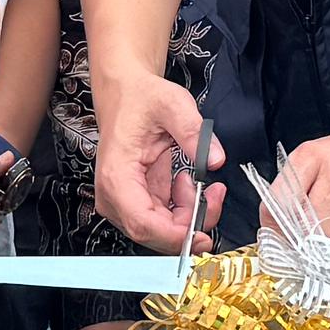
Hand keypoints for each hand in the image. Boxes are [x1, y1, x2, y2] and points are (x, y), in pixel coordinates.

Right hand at [90, 77, 221, 252]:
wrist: (126, 94)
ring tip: (200, 183)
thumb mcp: (172, 105)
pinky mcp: (136, 201)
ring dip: (189, 214)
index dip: (175, 236)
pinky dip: (183, 209)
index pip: (143, 224)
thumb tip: (214, 160)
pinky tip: (187, 184)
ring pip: (161, 231)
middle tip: (214, 195)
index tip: (203, 231)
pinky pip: (164, 220)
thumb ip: (195, 134)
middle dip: (190, 223)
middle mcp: (115, 195)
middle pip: (154, 233)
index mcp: (116, 175)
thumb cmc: (140, 98)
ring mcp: (124, 201)